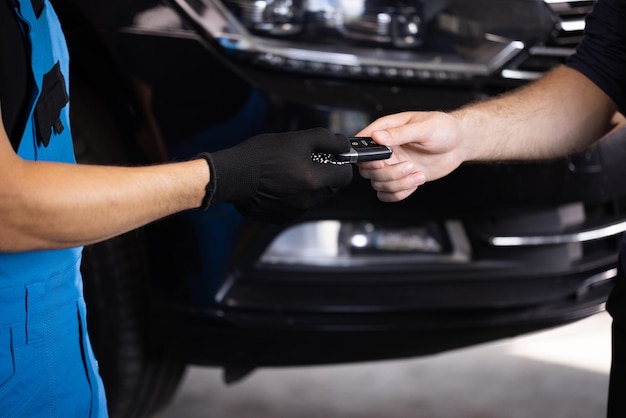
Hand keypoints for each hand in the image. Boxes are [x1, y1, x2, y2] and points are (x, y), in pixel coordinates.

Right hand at [205, 128, 352, 222]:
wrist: (233, 176)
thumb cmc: (261, 156)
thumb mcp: (296, 139)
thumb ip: (325, 140)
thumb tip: (342, 144)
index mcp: (315, 180)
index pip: (345, 176)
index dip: (341, 164)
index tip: (333, 157)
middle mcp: (308, 200)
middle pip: (331, 188)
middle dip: (326, 174)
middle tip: (308, 161)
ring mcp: (296, 211)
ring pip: (315, 198)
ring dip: (309, 186)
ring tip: (289, 171)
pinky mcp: (282, 217)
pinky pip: (297, 207)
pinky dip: (294, 196)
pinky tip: (280, 184)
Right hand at [357, 111, 466, 201]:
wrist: (459, 144)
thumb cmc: (444, 129)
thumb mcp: (424, 127)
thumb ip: (399, 133)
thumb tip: (378, 136)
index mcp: (387, 131)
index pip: (364, 143)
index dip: (368, 156)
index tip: (383, 161)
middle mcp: (387, 150)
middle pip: (368, 169)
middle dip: (387, 173)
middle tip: (408, 166)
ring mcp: (393, 165)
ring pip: (378, 183)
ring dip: (398, 183)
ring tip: (416, 173)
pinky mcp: (401, 178)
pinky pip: (388, 194)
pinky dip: (400, 193)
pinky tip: (414, 182)